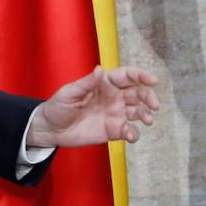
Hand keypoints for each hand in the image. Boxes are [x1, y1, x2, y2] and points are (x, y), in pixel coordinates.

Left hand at [27, 66, 160, 148]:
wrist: (51, 129)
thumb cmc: (58, 106)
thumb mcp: (69, 93)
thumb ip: (86, 83)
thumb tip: (100, 69)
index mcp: (104, 84)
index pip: (127, 76)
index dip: (141, 76)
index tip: (153, 81)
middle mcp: (114, 98)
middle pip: (138, 93)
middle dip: (149, 97)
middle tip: (154, 106)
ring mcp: (115, 114)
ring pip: (138, 112)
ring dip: (146, 115)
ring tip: (148, 120)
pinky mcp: (113, 130)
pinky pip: (129, 131)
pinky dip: (134, 133)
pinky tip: (130, 136)